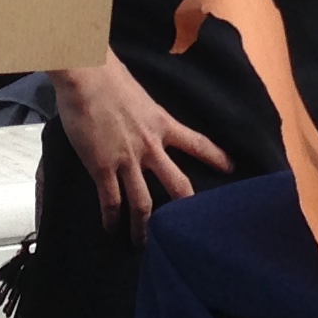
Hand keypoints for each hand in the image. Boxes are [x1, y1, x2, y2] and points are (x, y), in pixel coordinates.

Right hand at [53, 55, 230, 240]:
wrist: (86, 74)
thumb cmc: (109, 73)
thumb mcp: (139, 94)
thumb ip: (145, 112)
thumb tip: (141, 116)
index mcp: (162, 123)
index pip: (197, 143)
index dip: (215, 157)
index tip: (231, 168)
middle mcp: (151, 145)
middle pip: (178, 184)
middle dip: (186, 208)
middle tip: (191, 228)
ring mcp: (127, 159)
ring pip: (143, 203)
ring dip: (144, 227)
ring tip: (144, 244)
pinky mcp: (102, 167)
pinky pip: (111, 201)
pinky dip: (111, 219)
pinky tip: (110, 229)